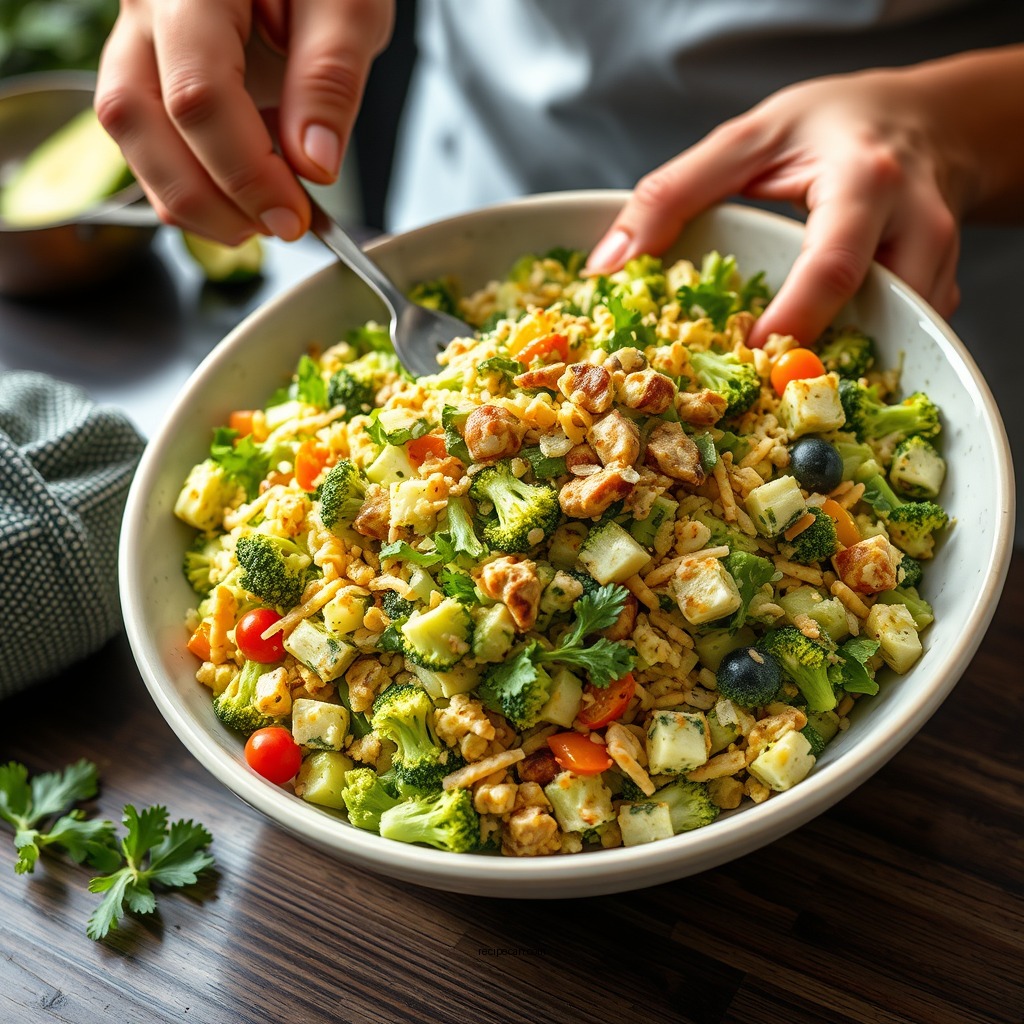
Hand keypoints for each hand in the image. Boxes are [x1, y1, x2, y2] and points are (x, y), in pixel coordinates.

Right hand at [95, 0, 393, 244]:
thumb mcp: (348, 3)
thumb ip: (329, 78)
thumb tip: (313, 166)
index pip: (198, 94)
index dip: (246, 172)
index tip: (295, 216)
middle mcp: (147, 6)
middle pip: (139, 118)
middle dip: (209, 196)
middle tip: (279, 227)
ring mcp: (137, 35)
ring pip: (128, 132)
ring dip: (190, 198)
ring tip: (257, 223)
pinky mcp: (149, 65)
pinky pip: (143, 133)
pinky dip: (186, 181)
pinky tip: (236, 201)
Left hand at [586, 67, 965, 347]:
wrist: (922, 120)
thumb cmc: (830, 127)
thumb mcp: (746, 139)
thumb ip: (674, 194)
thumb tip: (609, 265)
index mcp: (863, 182)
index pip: (831, 266)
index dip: (790, 320)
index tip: (745, 355)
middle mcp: (915, 223)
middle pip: (879, 310)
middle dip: (822, 356)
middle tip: (765, 385)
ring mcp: (939, 260)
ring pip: (902, 331)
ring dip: (848, 363)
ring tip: (792, 377)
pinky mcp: (942, 285)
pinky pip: (910, 333)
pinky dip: (867, 353)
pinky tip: (827, 356)